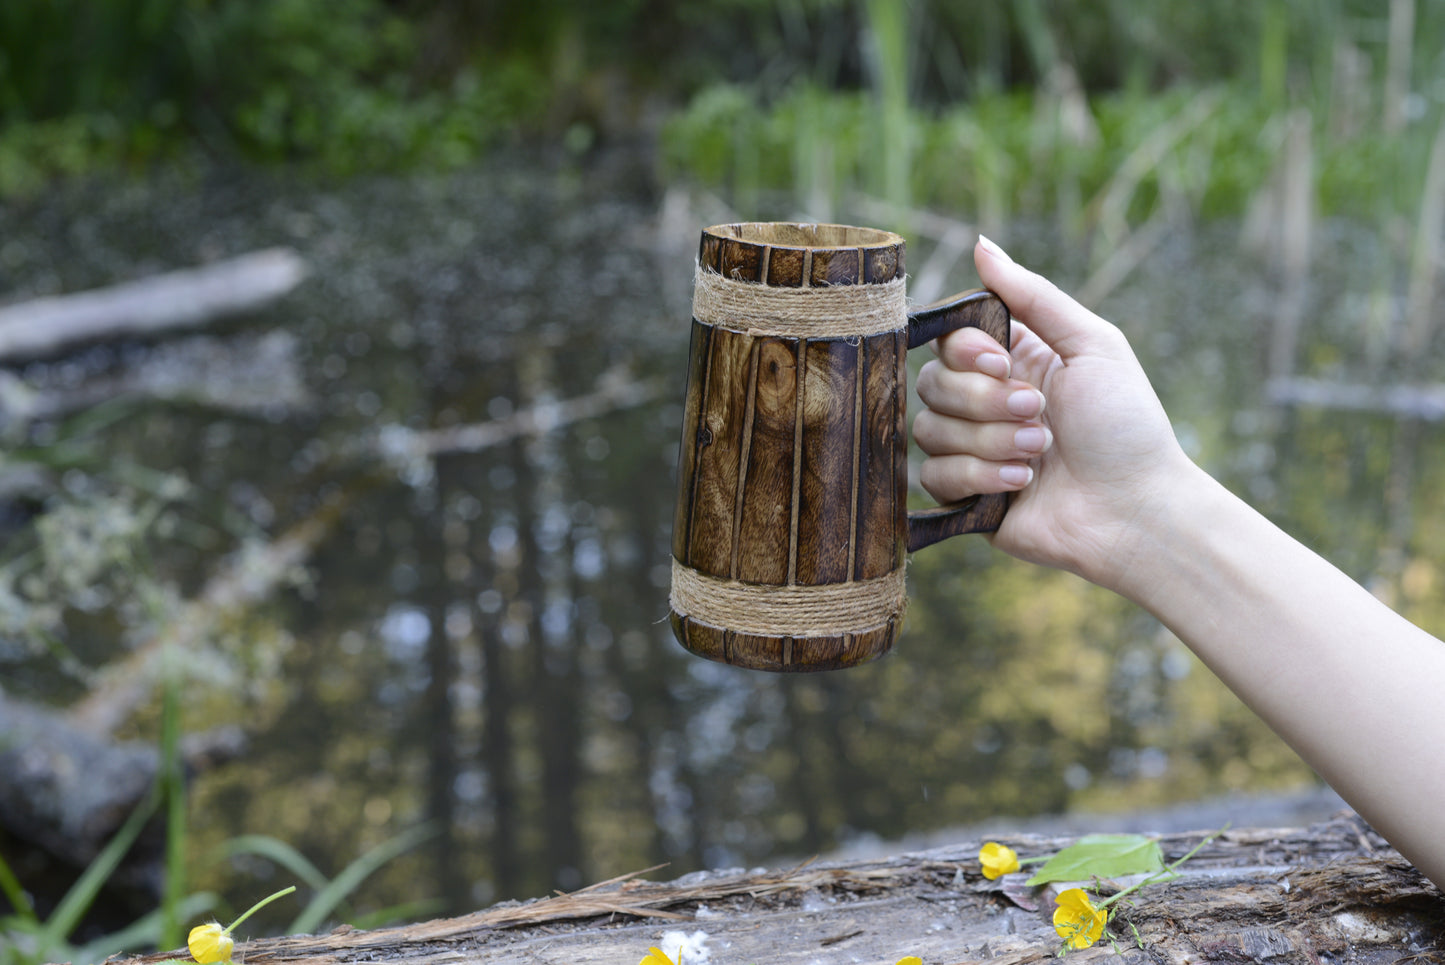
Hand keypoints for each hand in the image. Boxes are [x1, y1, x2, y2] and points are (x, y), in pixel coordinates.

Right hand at [913, 237, 1199, 585]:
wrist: (1136, 510)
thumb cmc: (1127, 426)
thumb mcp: (1093, 345)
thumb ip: (1034, 295)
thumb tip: (981, 244)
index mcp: (1012, 363)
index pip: (949, 341)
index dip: (966, 352)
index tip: (1002, 362)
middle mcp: (985, 404)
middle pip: (932, 383)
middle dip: (985, 402)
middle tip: (1038, 414)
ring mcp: (973, 451)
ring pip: (929, 431)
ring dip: (990, 442)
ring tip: (1041, 455)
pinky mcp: (966, 497)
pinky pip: (934, 476)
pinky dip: (980, 477)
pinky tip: (1022, 485)